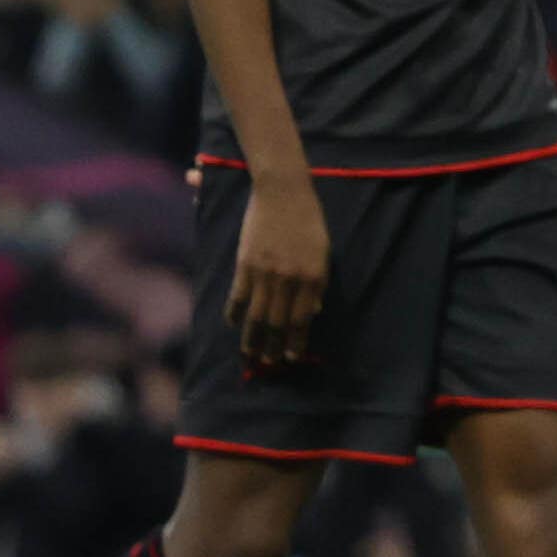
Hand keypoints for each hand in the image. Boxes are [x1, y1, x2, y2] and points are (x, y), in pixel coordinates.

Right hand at [231, 173, 331, 372]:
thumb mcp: (323, 252)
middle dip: (273, 346)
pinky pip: (238, 296)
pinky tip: (233, 324)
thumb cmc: (309, 221)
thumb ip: (317, 283)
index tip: (292, 356)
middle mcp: (290, 279)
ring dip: (252, 338)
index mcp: (313, 276)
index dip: (296, 340)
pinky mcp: (245, 265)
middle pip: (278, 322)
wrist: (284, 194)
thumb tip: (312, 311)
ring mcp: (266, 273)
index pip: (302, 319)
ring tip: (250, 353)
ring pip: (257, 315)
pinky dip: (234, 313)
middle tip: (269, 362)